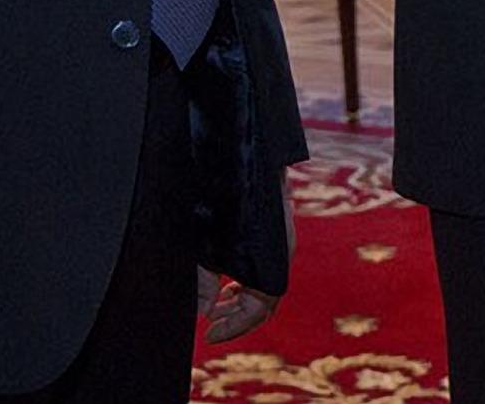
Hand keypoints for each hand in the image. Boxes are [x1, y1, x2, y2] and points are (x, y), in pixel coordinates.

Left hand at [196, 166, 297, 343]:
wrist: (246, 150)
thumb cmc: (224, 194)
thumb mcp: (205, 243)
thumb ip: (203, 280)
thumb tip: (204, 311)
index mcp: (272, 259)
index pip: (261, 308)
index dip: (236, 326)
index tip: (209, 333)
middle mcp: (281, 252)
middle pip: (264, 300)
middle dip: (237, 316)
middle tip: (210, 325)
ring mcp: (277, 241)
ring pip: (263, 284)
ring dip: (239, 300)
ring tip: (215, 307)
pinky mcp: (271, 229)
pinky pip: (263, 267)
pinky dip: (243, 281)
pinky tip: (225, 282)